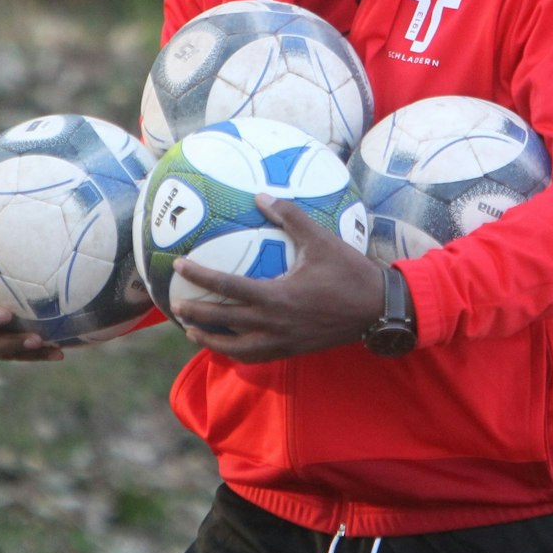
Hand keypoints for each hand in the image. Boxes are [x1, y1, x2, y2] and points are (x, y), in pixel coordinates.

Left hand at [170, 194, 383, 363]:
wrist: (378, 310)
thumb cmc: (350, 272)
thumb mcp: (321, 240)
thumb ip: (289, 217)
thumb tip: (261, 196)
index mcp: (277, 297)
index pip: (228, 287)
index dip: (200, 276)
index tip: (179, 266)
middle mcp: (274, 324)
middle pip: (223, 322)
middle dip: (195, 313)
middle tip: (174, 303)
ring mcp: (282, 341)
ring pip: (235, 348)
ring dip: (210, 340)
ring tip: (191, 330)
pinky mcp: (292, 351)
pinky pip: (256, 356)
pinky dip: (236, 352)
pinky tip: (228, 344)